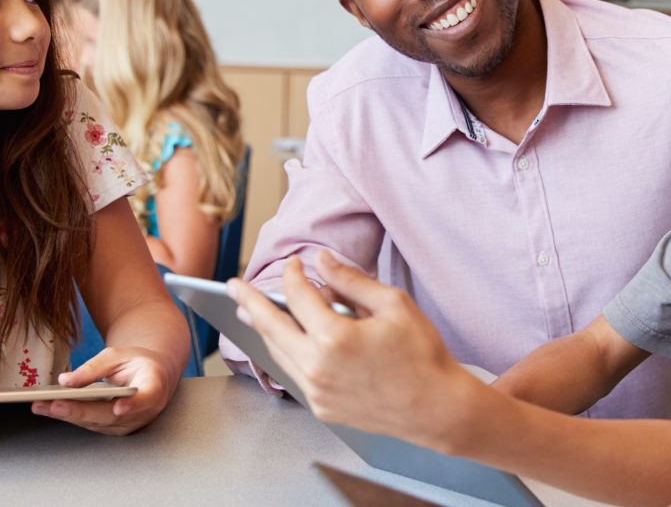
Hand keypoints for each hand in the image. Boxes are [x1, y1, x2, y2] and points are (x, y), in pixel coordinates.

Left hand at [32, 346, 176, 434]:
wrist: (150, 375)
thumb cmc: (136, 363)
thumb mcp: (118, 355)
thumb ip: (94, 368)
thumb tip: (66, 382)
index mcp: (154, 386)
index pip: (146, 398)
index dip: (133, 404)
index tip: (119, 407)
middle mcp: (145, 411)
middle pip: (112, 415)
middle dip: (81, 411)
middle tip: (55, 405)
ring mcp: (130, 423)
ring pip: (97, 422)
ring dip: (68, 416)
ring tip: (42, 405)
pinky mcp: (115, 428)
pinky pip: (91, 423)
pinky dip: (70, 416)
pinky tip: (49, 408)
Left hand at [227, 251, 480, 450]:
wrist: (436, 409)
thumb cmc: (422, 356)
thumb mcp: (393, 305)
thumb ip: (351, 281)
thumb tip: (322, 262)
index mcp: (335, 338)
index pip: (298, 296)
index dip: (292, 275)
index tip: (294, 263)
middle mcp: (317, 367)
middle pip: (271, 326)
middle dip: (250, 301)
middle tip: (233, 286)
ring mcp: (317, 391)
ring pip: (277, 353)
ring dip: (262, 329)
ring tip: (249, 311)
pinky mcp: (322, 407)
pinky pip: (293, 374)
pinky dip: (285, 352)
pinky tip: (284, 341)